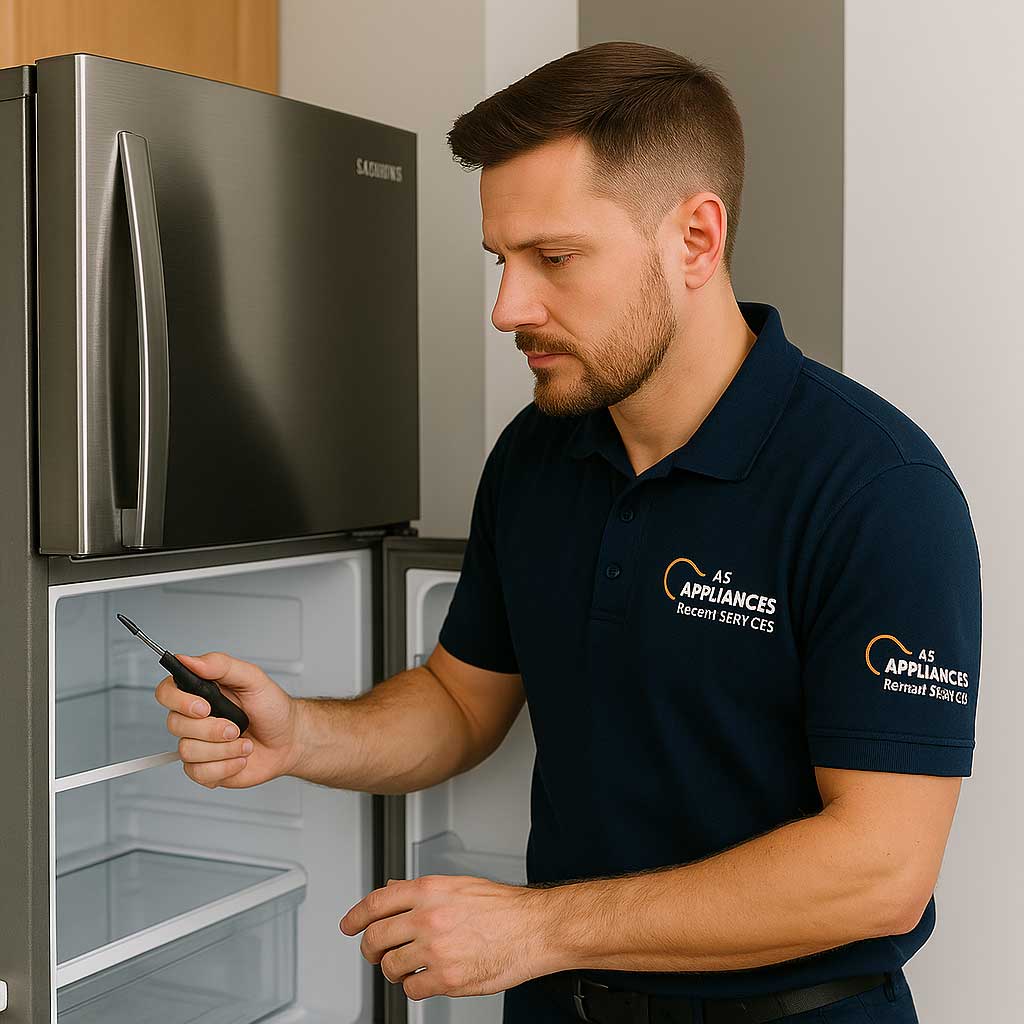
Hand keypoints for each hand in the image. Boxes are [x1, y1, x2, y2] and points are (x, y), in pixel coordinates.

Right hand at [155, 651, 298, 788]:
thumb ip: (222, 665)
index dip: (178, 701)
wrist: (289, 740)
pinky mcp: (204, 768)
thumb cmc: (272, 708)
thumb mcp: (253, 679)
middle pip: (174, 724)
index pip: (167, 691)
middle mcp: (195, 718)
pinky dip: (225, 766)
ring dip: (223, 749)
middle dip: (210, 729)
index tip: (203, 706)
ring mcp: (198, 743)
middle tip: (235, 727)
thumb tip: (189, 659)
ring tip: (244, 743)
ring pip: (187, 751)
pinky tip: (239, 758)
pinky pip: (198, 773)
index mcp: (201, 692)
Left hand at [340, 875, 553, 999]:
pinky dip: (415, 987)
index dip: (356, 916)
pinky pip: (413, 989)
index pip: (376, 903)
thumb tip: (392, 890)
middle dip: (370, 948)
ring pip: (391, 967)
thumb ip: (420, 890)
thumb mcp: (457, 885)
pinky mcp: (447, 979)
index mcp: (429, 891)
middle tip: (374, 952)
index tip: (349, 925)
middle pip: (376, 937)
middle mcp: (428, 918)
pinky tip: (426, 978)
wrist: (532, 928)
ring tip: (408, 966)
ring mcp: (436, 950)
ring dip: (394, 969)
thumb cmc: (502, 907)